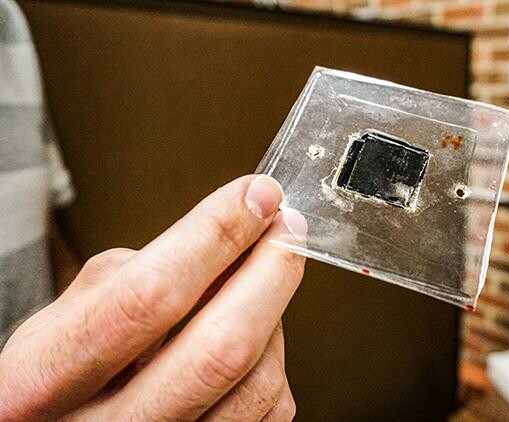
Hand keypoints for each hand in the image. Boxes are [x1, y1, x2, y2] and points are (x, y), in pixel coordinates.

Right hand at [0, 175, 306, 420]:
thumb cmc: (58, 380)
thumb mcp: (63, 321)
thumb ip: (132, 276)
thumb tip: (226, 238)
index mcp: (44, 382)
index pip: (148, 295)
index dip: (215, 235)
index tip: (255, 196)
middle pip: (221, 349)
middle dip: (271, 272)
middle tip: (286, 229)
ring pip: (258, 384)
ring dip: (274, 317)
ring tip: (263, 283)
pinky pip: (270, 412)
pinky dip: (274, 361)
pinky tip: (257, 336)